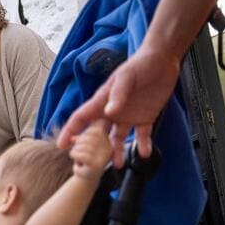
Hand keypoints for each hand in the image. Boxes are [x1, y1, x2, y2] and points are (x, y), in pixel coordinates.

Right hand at [58, 47, 179, 167]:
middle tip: (91, 164)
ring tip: (119, 165)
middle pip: (96, 134)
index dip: (70, 131)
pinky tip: (144, 153)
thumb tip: (109, 113)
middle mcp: (111, 112)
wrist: (162, 60)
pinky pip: (142, 136)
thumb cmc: (139, 64)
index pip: (81, 118)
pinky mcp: (145, 118)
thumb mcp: (126, 77)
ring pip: (117, 139)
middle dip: (92, 149)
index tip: (62, 145)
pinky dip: (143, 145)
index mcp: (102, 101)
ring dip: (117, 152)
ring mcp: (128, 117)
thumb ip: (117, 95)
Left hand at [69, 122, 112, 179]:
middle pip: (87, 136)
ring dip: (75, 152)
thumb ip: (80, 137)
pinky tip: (79, 164)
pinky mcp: (95, 165)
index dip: (84, 136)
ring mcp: (103, 157)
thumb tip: (72, 138)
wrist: (86, 179)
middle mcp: (108, 148)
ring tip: (81, 160)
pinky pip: (78, 154)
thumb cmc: (85, 159)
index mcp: (108, 140)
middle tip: (82, 154)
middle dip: (79, 144)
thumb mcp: (84, 143)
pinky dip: (74, 157)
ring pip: (81, 145)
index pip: (94, 130)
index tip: (84, 145)